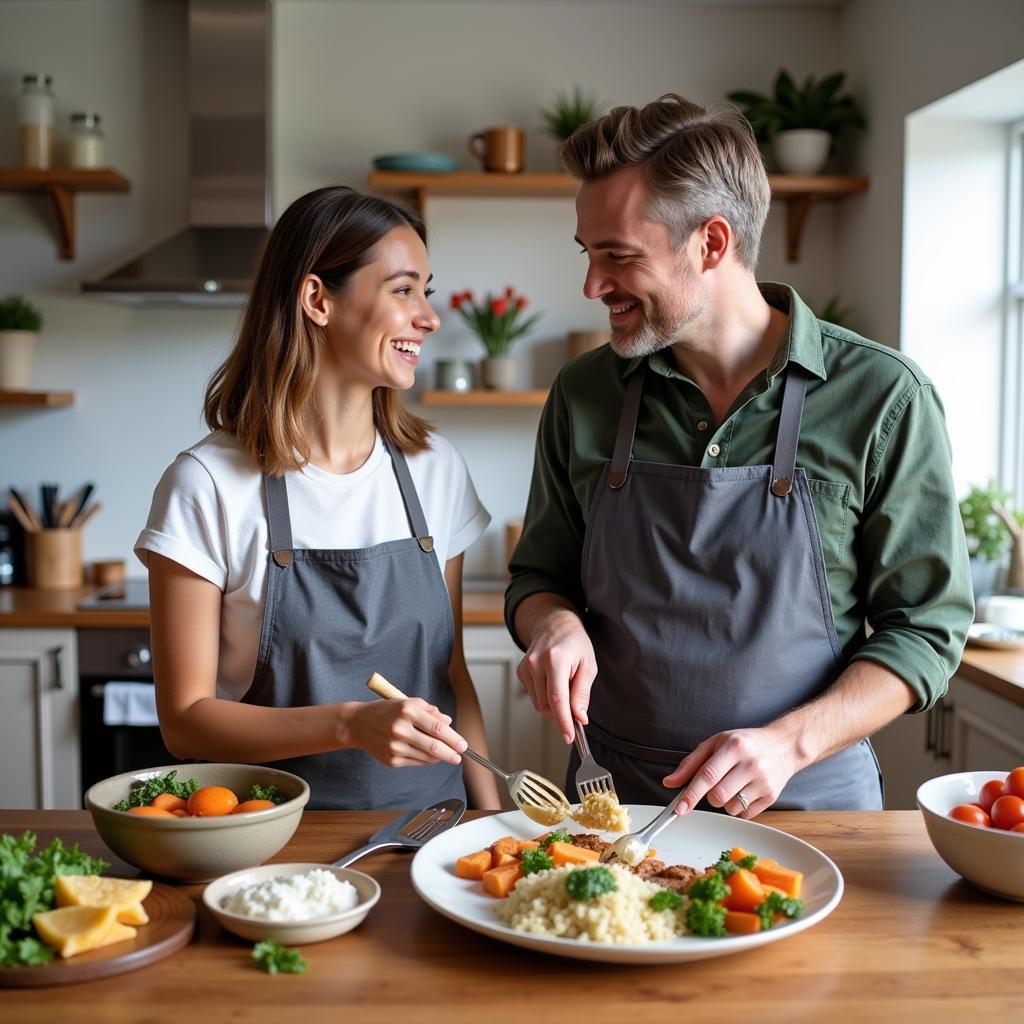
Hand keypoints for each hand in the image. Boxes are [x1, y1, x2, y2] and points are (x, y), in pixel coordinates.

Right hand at [346, 698, 466, 767]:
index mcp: (407, 711)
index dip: (454, 738)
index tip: (463, 745)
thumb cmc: (387, 711)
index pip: (437, 728)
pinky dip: (426, 760)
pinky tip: (429, 756)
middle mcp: (400, 729)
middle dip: (451, 753)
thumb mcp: (408, 702)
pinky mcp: (391, 760)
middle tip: (459, 756)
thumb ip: (431, 712)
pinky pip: (416, 762)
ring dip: (440, 758)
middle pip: (434, 747)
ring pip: (426, 757)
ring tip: (446, 755)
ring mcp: (395, 747)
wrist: (358, 724)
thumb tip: (448, 723)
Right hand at [515, 609, 596, 742]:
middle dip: (562, 712)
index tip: (569, 736)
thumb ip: (582, 693)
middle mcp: (536, 664)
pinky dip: (545, 697)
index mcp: (555, 660)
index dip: (563, 721)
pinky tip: (552, 682)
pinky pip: (534, 697)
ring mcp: (525, 668)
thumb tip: (579, 718)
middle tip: (575, 705)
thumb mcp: (588, 665)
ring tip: (564, 685)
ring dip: (553, 705)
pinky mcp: (521, 672)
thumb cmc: (574, 643)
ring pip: (539, 704)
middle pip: (547, 705)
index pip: (557, 699)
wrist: (554, 625)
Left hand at [661, 725, 801, 818]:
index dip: (691, 794)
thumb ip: (691, 763)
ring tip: (734, 783)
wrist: (784, 745)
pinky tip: (745, 790)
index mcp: (734, 747)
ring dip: (725, 801)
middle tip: (717, 782)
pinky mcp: (771, 797)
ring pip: (730, 808)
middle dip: (710, 795)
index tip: (679, 808)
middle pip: (717, 796)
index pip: (708, 775)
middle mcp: (750, 764)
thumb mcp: (716, 743)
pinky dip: (738, 807)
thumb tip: (669, 783)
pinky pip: (744, 814)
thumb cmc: (746, 743)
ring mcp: (763, 782)